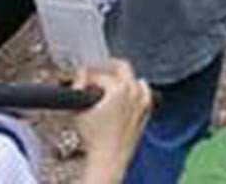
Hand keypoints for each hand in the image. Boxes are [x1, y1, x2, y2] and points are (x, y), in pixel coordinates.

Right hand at [73, 62, 152, 178]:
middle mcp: (135, 91)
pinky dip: (137, 91)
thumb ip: (78, 88)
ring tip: (111, 83)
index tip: (82, 79)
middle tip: (97, 71)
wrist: (109, 158)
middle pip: (123, 68)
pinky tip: (128, 95)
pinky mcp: (147, 113)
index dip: (87, 77)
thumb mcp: (79, 111)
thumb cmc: (95, 138)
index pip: (100, 75)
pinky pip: (145, 94)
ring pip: (137, 80)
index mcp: (120, 88)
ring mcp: (143, 102)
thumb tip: (80, 75)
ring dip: (124, 78)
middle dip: (108, 67)